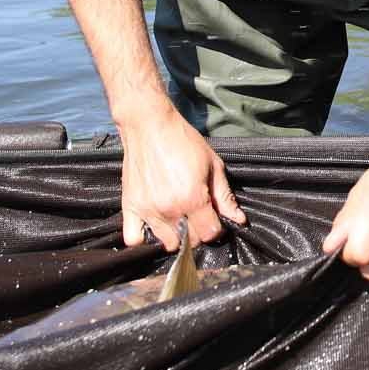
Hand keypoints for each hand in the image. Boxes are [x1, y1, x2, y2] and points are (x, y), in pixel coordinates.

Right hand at [117, 104, 246, 249]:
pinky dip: (143, 238)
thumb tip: (238, 220)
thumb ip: (225, 196)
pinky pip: (133, 239)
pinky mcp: (130, 207)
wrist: (150, 125)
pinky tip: (154, 225)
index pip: (210, 233)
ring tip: (178, 217)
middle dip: (198, 231)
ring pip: (167, 243)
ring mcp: (148, 211)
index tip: (213, 216)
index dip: (216, 227)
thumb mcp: (212, 164)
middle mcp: (170, 210)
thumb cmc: (183, 141)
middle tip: (196, 214)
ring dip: (176, 236)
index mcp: (193, 199)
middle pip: (190, 241)